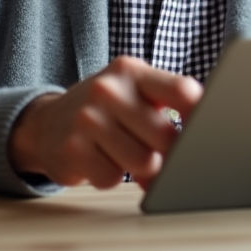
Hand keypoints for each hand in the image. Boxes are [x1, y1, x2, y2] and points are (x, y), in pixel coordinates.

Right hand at [8, 56, 202, 189]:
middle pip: (165, 136)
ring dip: (138, 168)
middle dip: (166, 152)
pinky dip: (110, 176)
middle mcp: (108, 89)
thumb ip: (166, 109)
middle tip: (152, 148)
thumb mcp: (134, 94)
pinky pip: (112, 178)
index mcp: (132, 71)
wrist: (47, 123)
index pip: (182, 91)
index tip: (203, 132)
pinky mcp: (71, 148)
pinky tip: (99, 160)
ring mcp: (87, 117)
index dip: (199, 117)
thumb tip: (199, 145)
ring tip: (122, 152)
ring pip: (142, 162)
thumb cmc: (106, 110)